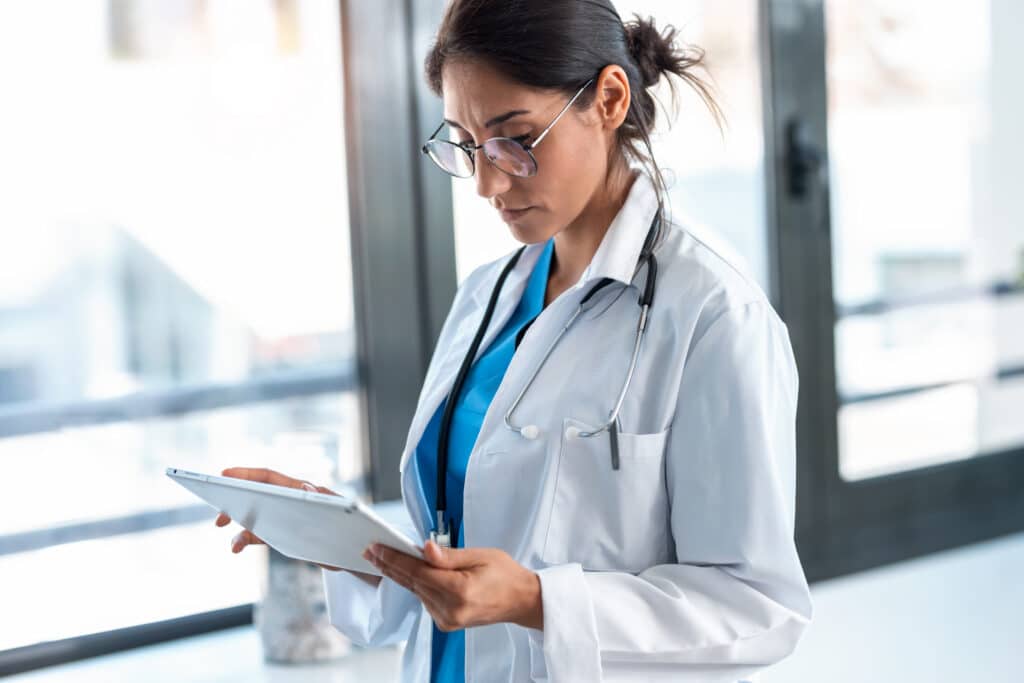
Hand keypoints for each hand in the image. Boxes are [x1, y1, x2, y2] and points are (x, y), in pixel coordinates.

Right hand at [214, 466, 379, 585]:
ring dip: (236, 519)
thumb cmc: (352, 527)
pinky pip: (259, 534)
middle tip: (217, 508)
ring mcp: (285, 517)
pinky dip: (244, 538)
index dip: (247, 474)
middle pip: (256, 493)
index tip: (224, 474)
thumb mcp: (339, 514)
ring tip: (220, 526)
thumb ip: (322, 500)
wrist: (358, 552)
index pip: (270, 477)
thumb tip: (306, 486)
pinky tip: (235, 547)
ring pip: (254, 514)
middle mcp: (289, 500)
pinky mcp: (283, 535)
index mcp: (302, 490)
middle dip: (234, 498)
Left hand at [364, 540, 542, 631]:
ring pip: (415, 591)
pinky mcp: (445, 622)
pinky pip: (423, 599)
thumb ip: (449, 555)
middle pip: (412, 583)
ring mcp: (447, 619)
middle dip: (390, 565)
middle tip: (371, 550)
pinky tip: (405, 571)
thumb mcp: (480, 555)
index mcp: (460, 591)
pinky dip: (414, 584)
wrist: (520, 600)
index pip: (418, 573)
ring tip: (383, 557)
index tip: (377, 548)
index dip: (395, 559)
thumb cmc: (505, 575)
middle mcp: (451, 610)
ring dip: (399, 574)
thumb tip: (424, 548)